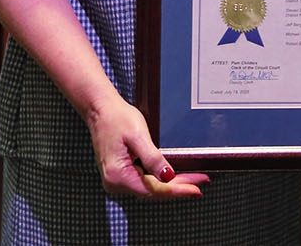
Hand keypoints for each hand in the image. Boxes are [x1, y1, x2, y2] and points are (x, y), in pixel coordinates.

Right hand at [84, 96, 209, 198]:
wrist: (100, 108)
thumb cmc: (116, 118)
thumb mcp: (138, 136)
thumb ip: (153, 158)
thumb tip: (168, 176)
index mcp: (118, 176)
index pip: (155, 190)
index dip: (178, 190)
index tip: (197, 189)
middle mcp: (115, 183)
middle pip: (153, 191)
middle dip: (178, 186)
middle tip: (200, 182)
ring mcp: (116, 180)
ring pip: (149, 187)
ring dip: (170, 184)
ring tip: (192, 179)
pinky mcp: (119, 174)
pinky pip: (143, 181)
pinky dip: (159, 178)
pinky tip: (172, 175)